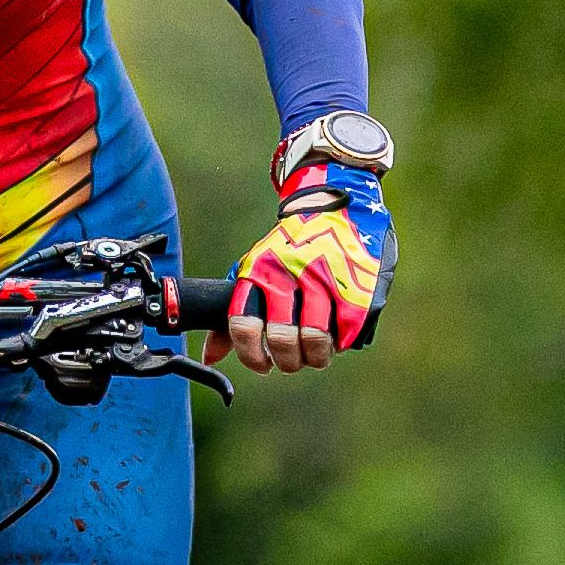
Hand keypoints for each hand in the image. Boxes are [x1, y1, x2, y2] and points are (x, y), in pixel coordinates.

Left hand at [215, 161, 388, 373]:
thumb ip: (235, 311)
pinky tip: (338, 337)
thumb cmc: (292, 245)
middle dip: (286, 360)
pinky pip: (346, 330)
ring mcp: (323, 278)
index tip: (263, 364)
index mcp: (259, 272)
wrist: (337, 200)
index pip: (243, 324)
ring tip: (316, 354)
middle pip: (280, 338)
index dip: (252, 355)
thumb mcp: (257, 268)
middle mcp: (288, 274)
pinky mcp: (355, 284)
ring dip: (315, 357)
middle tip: (291, 359)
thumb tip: (209, 356)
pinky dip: (341, 342)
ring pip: (314, 339)